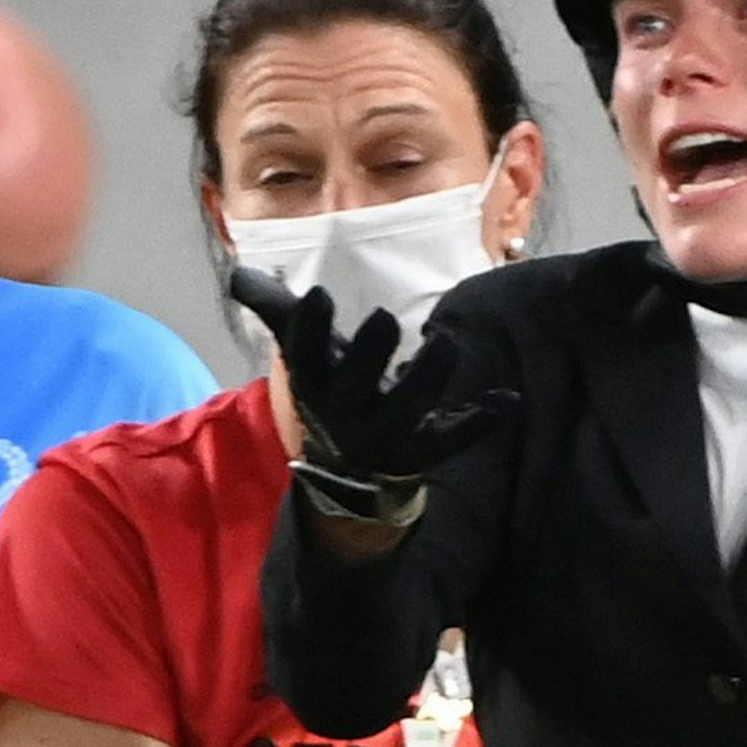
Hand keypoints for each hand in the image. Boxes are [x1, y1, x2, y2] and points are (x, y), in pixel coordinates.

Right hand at [231, 267, 512, 524]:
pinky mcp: (425, 451)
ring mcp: (388, 435)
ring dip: (428, 378)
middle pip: (355, 387)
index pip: (303, 356)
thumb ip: (278, 311)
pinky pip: (454, 439)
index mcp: (315, 385)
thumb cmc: (333, 392)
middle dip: (369, 355)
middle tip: (388, 317)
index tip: (318, 294)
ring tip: (447, 343)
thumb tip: (238, 275)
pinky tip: (507, 399)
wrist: (351, 471)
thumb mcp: (307, 355)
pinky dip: (480, 421)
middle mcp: (347, 413)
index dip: (308, 328)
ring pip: (408, 411)